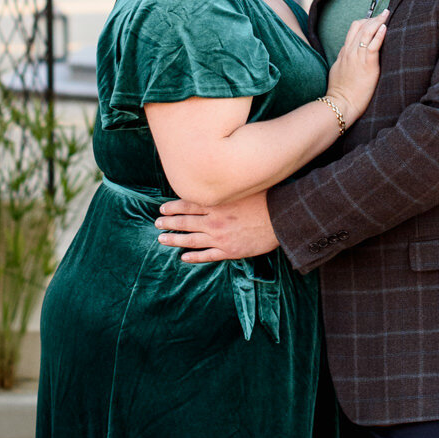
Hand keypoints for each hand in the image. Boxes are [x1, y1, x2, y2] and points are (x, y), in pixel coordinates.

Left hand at [157, 190, 276, 262]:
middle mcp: (214, 220)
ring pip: (191, 239)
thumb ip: (228, 186)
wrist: (282, 218)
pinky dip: (194, 257)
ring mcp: (220, 237)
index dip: (173, 207)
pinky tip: (184, 257)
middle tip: (157, 223)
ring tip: (162, 239)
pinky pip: (207, 255)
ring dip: (174, 239)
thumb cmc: (266, 198)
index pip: (188, 204)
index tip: (162, 209)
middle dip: (169, 222)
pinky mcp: (229, 251)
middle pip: (185, 221)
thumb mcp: (244, 186)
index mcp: (217, 203)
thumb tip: (216, 180)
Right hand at [328, 9, 387, 122]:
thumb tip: (347, 54)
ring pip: (367, 32)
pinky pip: (373, 45)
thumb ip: (343, 60)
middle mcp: (350, 52)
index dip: (364, 22)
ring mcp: (358, 57)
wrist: (340, 104)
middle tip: (384, 13)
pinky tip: (385, 27)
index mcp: (344, 53)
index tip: (373, 19)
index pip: (353, 30)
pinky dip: (379, 34)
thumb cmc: (340, 92)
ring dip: (378, 21)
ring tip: (387, 15)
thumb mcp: (337, 71)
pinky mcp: (367, 65)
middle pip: (361, 27)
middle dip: (373, 18)